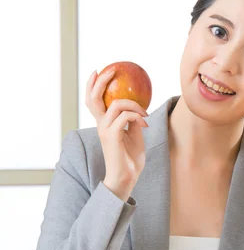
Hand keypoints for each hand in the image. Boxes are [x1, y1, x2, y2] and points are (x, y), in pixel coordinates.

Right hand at [85, 68, 148, 200]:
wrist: (126, 178)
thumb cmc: (130, 159)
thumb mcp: (134, 135)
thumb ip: (132, 121)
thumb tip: (139, 108)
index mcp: (104, 124)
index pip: (93, 101)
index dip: (93, 85)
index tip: (98, 71)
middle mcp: (101, 125)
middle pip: (93, 98)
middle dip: (101, 82)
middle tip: (112, 71)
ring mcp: (105, 130)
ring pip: (116, 105)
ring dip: (134, 105)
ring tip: (144, 113)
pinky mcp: (112, 136)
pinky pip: (125, 117)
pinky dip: (137, 117)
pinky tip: (145, 124)